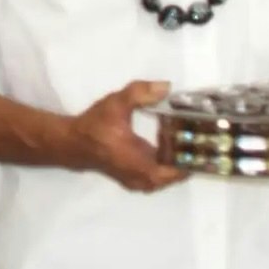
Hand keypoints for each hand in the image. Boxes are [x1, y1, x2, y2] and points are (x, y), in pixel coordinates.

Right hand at [67, 80, 186, 192]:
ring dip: (175, 160)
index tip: (197, 136)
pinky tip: (164, 143)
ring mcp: (138, 181)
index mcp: (141, 165)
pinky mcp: (133, 179)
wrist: (72, 143)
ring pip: (167, 176)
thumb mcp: (117, 104)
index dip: (191, 155)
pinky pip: (157, 175)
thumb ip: (140, 93)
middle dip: (186, 156)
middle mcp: (143, 179)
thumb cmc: (94, 126)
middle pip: (177, 174)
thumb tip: (166, 87)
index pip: (178, 170)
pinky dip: (164, 162)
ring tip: (179, 138)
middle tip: (192, 134)